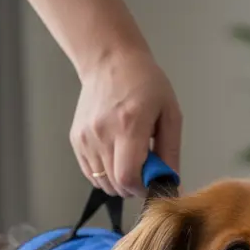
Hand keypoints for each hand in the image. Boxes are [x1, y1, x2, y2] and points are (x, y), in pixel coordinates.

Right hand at [71, 49, 180, 196]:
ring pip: (102, 183)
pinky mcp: (76, 140)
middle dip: (135, 187)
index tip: (154, 182)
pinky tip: (116, 156)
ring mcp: (86, 139)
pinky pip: (91, 174)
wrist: (109, 60)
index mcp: (129, 126)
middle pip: (116, 184)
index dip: (143, 189)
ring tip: (130, 160)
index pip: (128, 178)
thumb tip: (172, 184)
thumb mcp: (169, 113)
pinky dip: (106, 175)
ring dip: (120, 182)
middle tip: (146, 170)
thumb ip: (171, 151)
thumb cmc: (145, 83)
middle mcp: (102, 135)